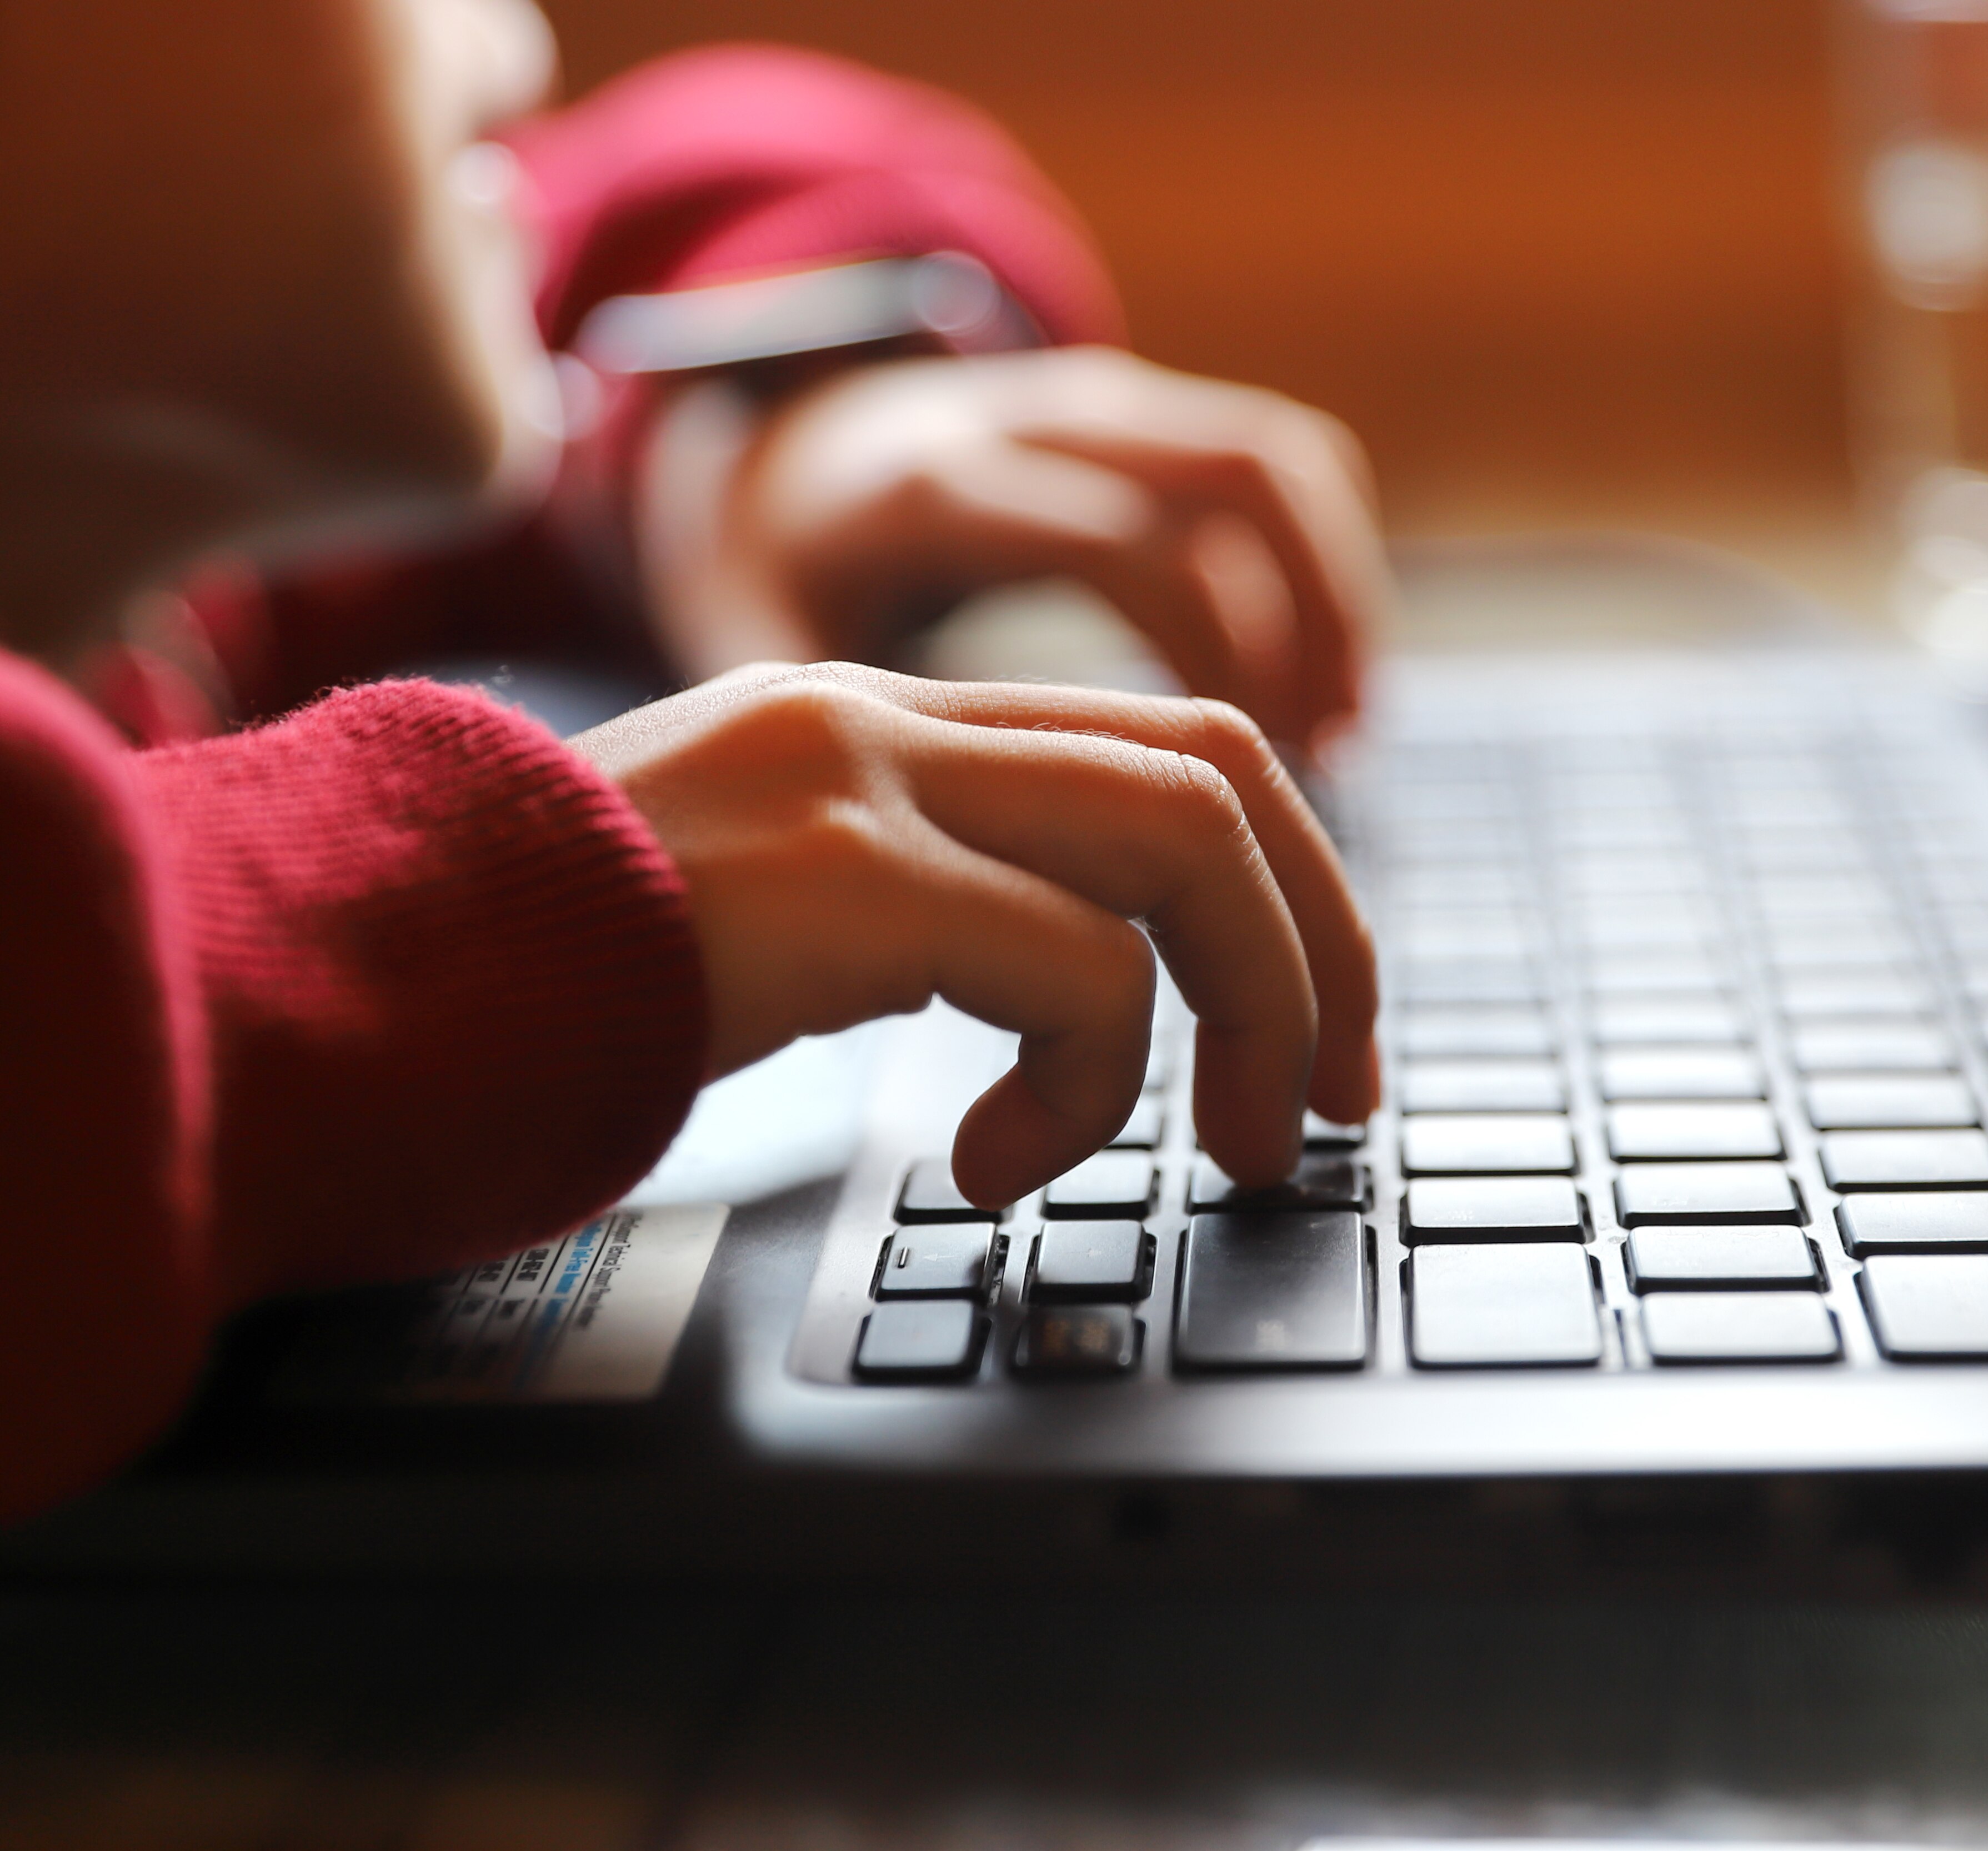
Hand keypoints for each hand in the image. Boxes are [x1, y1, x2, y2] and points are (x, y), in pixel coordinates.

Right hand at [569, 663, 1379, 1201]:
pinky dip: (1084, 1084)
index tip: (1315, 1029)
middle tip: (1323, 1104)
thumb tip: (1104, 999)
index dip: (1292, 884)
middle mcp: (883, 718)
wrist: (354, 978)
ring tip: (1213, 1145)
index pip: (1171, 745)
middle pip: (1221, 773)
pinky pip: (1070, 966)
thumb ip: (937, 911)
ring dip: (1247, 1010)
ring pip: (1180, 843)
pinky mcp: (831, 874)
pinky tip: (989, 1168)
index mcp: (883, 722)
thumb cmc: (555, 984)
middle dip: (1321, 948)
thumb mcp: (786, 921)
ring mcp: (857, 779)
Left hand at [634, 347, 1387, 753]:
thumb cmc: (766, 585)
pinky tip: (1324, 702)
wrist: (751, 445)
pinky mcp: (1140, 416)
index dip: (1214, 665)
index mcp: (934, 490)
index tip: (1231, 815)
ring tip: (1338, 748)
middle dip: (1309, 635)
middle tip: (1320, 789)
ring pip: (1276, 471)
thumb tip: (910, 933)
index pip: (1135, 556)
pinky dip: (1323, 577)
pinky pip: (1276, 466)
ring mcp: (1096, 403)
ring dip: (1335, 612)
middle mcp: (1031, 421)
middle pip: (1238, 498)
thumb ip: (832, 763)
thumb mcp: (751, 664)